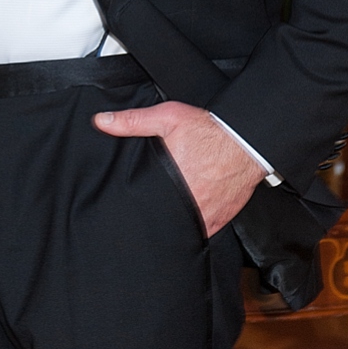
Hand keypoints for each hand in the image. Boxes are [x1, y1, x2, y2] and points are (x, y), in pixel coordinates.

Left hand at [94, 100, 264, 236]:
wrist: (246, 140)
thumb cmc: (209, 130)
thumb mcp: (167, 117)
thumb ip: (132, 121)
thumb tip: (102, 122)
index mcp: (170, 181)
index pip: (144, 204)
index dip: (134, 207)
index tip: (127, 208)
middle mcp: (187, 202)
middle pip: (162, 217)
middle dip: (153, 215)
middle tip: (147, 209)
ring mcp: (205, 215)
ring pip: (182, 228)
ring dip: (173, 222)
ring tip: (164, 215)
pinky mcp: (219, 219)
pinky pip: (202, 231)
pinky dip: (194, 227)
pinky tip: (186, 219)